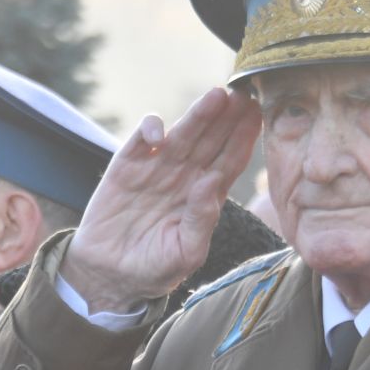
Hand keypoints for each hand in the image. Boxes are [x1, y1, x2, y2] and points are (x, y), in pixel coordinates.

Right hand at [62, 86, 262, 311]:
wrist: (110, 276)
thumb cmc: (154, 268)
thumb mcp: (185, 253)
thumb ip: (201, 221)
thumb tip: (212, 182)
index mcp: (205, 196)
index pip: (230, 161)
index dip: (244, 137)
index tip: (260, 115)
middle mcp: (185, 176)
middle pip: (211, 140)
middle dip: (228, 117)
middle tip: (244, 93)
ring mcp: (157, 168)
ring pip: (182, 133)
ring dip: (198, 114)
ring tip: (216, 96)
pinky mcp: (127, 165)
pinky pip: (142, 139)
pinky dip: (150, 129)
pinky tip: (161, 133)